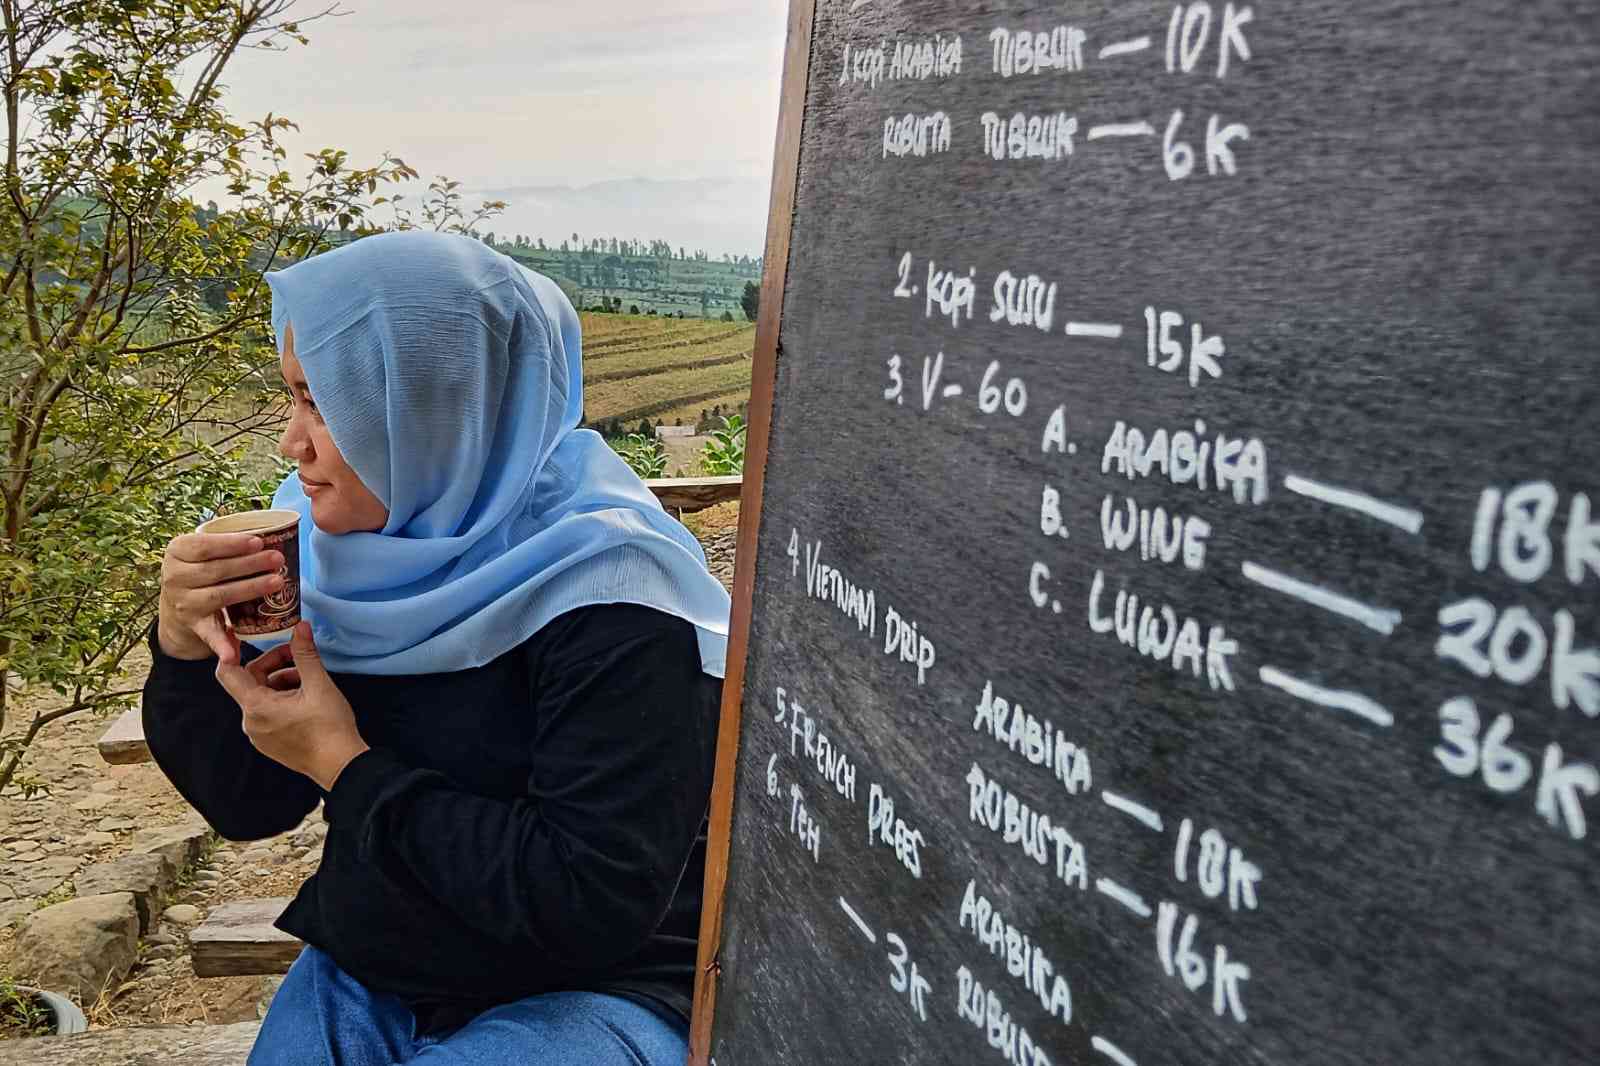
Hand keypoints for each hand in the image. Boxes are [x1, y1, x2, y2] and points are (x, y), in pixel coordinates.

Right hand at [158, 530, 287, 663]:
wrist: (178, 604)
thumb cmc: (202, 567)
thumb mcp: (203, 550)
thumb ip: (227, 542)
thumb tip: (271, 532)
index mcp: (176, 552)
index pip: (203, 546)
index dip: (232, 544)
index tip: (259, 541)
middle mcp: (174, 578)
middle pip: (216, 570)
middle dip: (250, 564)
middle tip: (278, 560)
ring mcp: (183, 603)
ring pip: (219, 595)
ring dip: (249, 589)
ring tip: (277, 582)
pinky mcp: (194, 625)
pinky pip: (209, 634)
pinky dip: (221, 645)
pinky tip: (233, 654)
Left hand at [214, 622, 368, 789]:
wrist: (340, 765)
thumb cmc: (329, 726)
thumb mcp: (319, 684)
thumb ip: (305, 654)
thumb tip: (300, 627)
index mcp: (256, 706)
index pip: (227, 672)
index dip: (230, 650)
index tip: (239, 635)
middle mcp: (250, 722)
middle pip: (250, 682)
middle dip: (273, 665)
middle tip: (298, 657)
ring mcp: (258, 735)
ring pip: (261, 697)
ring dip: (281, 683)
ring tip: (309, 682)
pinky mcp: (269, 743)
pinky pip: (267, 713)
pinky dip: (281, 700)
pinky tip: (306, 701)